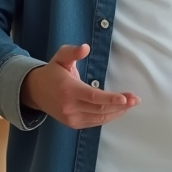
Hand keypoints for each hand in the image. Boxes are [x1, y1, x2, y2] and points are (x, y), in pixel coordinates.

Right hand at [20, 43, 139, 128]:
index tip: (126, 98)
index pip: (93, 97)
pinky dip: (109, 117)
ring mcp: (71, 118)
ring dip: (118, 112)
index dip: (111, 98)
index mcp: (68, 90)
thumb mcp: (60, 57)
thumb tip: (86, 48)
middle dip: (120, 105)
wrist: (35, 92)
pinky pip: (95, 122)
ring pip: (99, 117)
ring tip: (131, 104)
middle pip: (100, 108)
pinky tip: (119, 110)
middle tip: (136, 99)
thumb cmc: (52, 72)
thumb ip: (72, 52)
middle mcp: (69, 107)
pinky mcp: (73, 124)